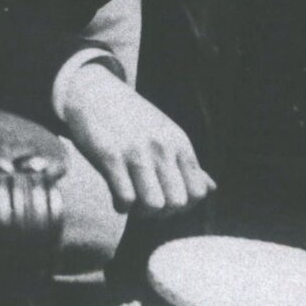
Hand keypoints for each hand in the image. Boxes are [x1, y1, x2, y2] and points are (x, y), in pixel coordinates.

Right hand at [56, 65, 213, 216]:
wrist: (93, 93)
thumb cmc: (131, 119)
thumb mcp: (166, 134)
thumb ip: (187, 163)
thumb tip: (211, 188)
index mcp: (179, 143)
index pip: (198, 193)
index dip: (184, 205)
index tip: (165, 198)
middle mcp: (161, 147)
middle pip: (177, 204)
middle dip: (162, 213)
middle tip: (146, 202)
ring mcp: (135, 151)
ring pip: (154, 205)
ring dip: (142, 212)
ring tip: (133, 202)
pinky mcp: (109, 156)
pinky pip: (125, 199)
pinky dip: (121, 206)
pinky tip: (117, 196)